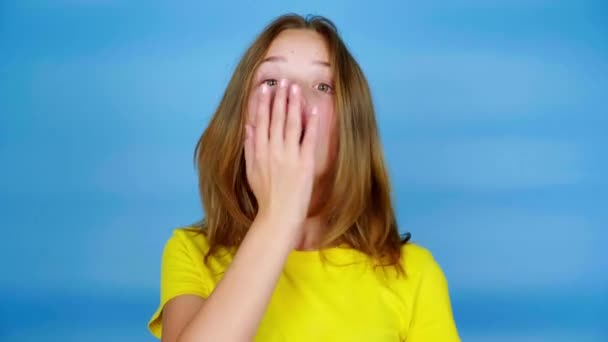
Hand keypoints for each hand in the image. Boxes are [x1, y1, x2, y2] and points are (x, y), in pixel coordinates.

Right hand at [244, 79, 319, 230]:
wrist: (279, 215)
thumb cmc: (265, 196)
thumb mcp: (251, 171)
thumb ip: (249, 147)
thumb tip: (248, 127)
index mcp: (259, 151)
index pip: (260, 121)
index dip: (262, 103)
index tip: (265, 88)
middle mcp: (273, 150)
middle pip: (276, 118)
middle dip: (279, 98)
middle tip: (283, 81)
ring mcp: (289, 155)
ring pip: (291, 124)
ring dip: (293, 104)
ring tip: (295, 88)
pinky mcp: (305, 162)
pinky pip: (308, 138)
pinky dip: (310, 123)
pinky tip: (313, 109)